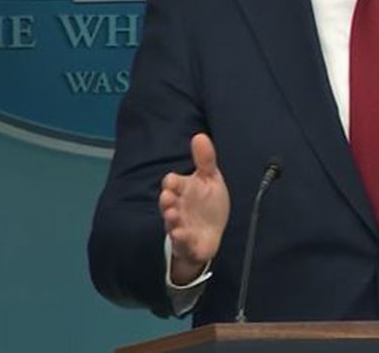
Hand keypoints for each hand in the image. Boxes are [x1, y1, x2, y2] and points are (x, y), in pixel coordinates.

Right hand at [161, 133, 230, 284]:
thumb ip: (205, 160)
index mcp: (183, 190)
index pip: (172, 183)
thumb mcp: (210, 179)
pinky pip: (182, 242)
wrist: (211, 233)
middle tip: (167, 197)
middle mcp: (178, 207)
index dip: (172, 182)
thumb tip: (200, 135)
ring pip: (172, 223)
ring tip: (173, 215)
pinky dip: (181, 239)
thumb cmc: (207, 203)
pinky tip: (182, 234)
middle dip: (167, 200)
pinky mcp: (187, 243)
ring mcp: (180, 225)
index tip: (172, 181)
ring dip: (171, 219)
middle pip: (167, 203)